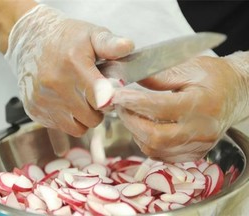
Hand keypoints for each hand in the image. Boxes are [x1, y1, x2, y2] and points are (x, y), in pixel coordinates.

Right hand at [5, 5, 133, 135]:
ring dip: (83, 117)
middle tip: (94, 94)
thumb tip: (127, 46)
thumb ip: (110, 44)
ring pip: (78, 128)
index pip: (102, 99)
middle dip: (98, 109)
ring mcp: (42, 100)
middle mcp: (55, 85)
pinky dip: (67, 119)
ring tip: (80, 99)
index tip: (108, 92)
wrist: (29, 40)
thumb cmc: (65, 38)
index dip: (110, 99)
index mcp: (74, 65)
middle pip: (92, 118)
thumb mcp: (91, 34)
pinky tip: (66, 102)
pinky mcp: (34, 110)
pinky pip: (61, 127)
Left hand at [113, 52, 248, 161]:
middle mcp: (201, 130)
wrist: (235, 93)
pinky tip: (144, 128)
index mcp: (201, 104)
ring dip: (136, 133)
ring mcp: (198, 146)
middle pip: (156, 136)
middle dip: (131, 121)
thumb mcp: (189, 67)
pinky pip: (162, 155)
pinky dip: (147, 142)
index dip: (134, 103)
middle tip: (120, 106)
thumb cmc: (214, 77)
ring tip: (131, 115)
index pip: (160, 108)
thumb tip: (130, 79)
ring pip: (156, 149)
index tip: (117, 96)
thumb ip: (159, 75)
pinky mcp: (194, 153)